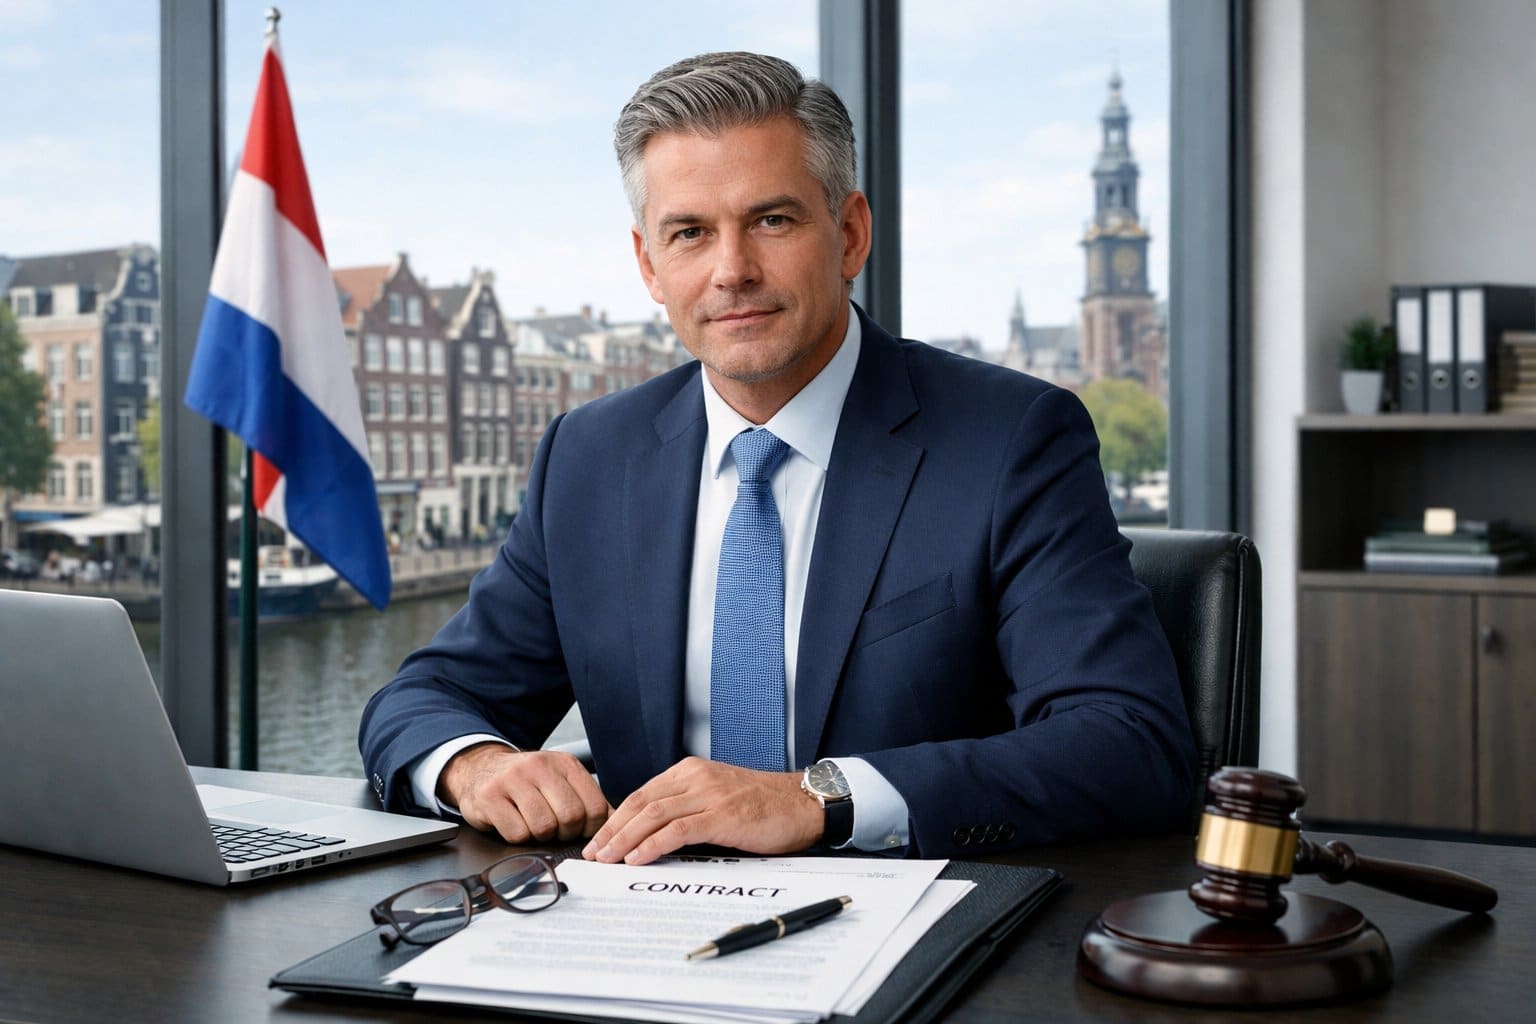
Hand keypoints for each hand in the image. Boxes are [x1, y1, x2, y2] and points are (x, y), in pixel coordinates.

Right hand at [438, 743, 611, 844]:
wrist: (480, 768)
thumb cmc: (526, 781)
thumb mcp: (560, 780)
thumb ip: (587, 799)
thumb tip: (616, 824)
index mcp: (564, 764)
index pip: (595, 806)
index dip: (592, 829)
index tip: (581, 832)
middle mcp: (540, 766)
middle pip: (571, 817)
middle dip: (566, 834)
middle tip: (555, 831)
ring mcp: (513, 780)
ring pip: (544, 827)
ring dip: (541, 836)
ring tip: (534, 824)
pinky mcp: (490, 797)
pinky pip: (517, 833)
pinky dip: (519, 837)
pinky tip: (514, 823)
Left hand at [581, 757, 822, 865]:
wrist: (803, 803)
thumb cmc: (764, 806)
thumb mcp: (718, 797)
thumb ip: (688, 807)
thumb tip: (652, 834)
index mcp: (691, 771)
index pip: (642, 794)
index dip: (616, 818)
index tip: (600, 838)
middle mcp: (697, 778)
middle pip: (640, 803)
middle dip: (612, 830)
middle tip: (594, 853)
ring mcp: (709, 795)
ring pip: (653, 815)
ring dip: (625, 839)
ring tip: (608, 859)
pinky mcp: (723, 815)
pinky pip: (678, 830)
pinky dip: (652, 845)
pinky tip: (637, 858)